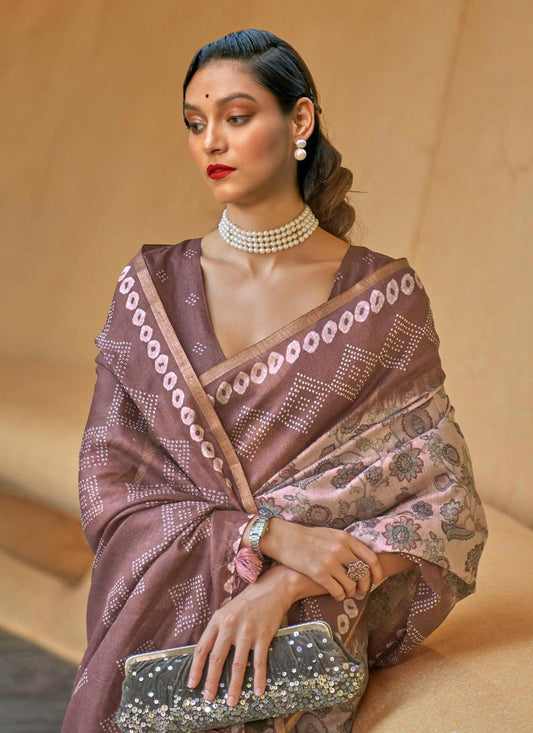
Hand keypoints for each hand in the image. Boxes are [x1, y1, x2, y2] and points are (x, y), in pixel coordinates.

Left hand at [186, 564, 292, 707]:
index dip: (196, 668)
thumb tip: (206, 656)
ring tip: (232, 701)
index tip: (192, 684)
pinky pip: (259, 661)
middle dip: (212, 681)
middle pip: (217, 659)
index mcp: (218, 620)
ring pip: (238, 664)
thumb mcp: (226, 611)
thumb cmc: (247, 603)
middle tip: (208, 698)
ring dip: (234, 686)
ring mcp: (247, 631)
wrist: (272, 589)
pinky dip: (259, 678)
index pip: (202, 648)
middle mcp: (230, 625)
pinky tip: (258, 691)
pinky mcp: (263, 635)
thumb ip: (217, 630)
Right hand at [261, 519, 382, 600]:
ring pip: (351, 585)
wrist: (283, 538)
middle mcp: (340, 549)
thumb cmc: (306, 536)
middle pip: (363, 573)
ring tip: (346, 592)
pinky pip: (338, 591)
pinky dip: (339, 596)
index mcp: (345, 538)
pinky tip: (336, 595)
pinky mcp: (319, 573)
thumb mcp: (329, 534)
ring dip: (351, 592)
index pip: (370, 557)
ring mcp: (330, 562)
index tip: (377, 580)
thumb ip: (345, 543)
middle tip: (360, 590)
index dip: (377, 572)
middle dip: (364, 585)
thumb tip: (359, 557)